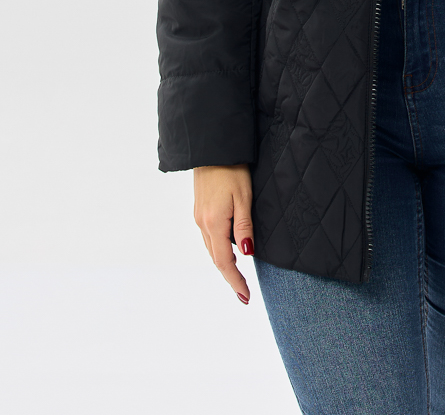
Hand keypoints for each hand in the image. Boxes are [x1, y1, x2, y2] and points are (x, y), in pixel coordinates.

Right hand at [193, 164, 253, 304]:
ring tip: (238, 276)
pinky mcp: (200, 209)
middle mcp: (202, 223)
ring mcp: (199, 216)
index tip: (245, 297)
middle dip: (230, 276)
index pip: (224, 262)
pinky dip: (218, 249)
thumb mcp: (243, 197)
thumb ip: (244, 226)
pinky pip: (209, 236)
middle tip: (243, 292)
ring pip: (211, 248)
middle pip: (216, 258)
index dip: (235, 280)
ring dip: (224, 263)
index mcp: (214, 223)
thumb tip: (246, 253)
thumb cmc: (232, 169)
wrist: (211, 147)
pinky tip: (228, 249)